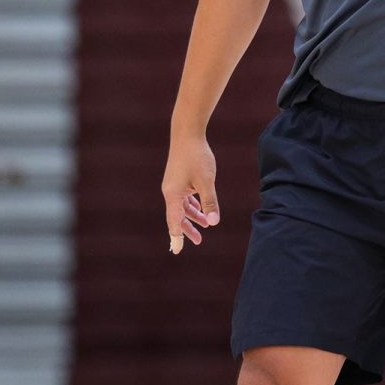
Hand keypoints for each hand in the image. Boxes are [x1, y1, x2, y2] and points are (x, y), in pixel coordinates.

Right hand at [162, 135, 220, 254]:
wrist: (187, 134)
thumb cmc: (197, 157)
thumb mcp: (206, 182)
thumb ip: (210, 203)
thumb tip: (213, 223)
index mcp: (173, 195)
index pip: (174, 222)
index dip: (177, 237)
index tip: (177, 250)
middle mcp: (170, 192)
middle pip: (177, 216)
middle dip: (188, 229)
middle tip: (198, 241)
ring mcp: (174, 184)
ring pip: (182, 206)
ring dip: (193, 216)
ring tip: (205, 226)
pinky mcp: (178, 178)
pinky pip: (184, 197)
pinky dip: (193, 204)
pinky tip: (201, 208)